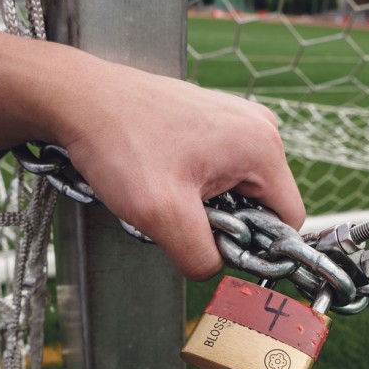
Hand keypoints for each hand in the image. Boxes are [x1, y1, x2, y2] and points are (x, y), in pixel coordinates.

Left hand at [46, 60, 305, 279]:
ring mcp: (237, 118)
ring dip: (209, 205)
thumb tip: (215, 269)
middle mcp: (259, 126)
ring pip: (241, 189)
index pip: (289, 220)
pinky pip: (223, 168)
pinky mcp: (215, 118)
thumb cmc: (120, 143)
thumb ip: (201, 257)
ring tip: (168, 193)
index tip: (217, 246)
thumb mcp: (162, 216)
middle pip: (264, 204)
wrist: (79, 99)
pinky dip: (197, 184)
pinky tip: (165, 176)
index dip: (258, 246)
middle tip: (180, 217)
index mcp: (262, 146)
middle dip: (227, 222)